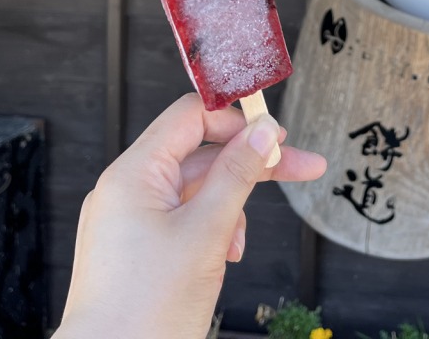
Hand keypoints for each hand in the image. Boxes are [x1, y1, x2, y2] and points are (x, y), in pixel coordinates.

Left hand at [54, 94, 326, 338]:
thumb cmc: (145, 310)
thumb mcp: (207, 233)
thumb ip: (237, 174)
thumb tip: (261, 131)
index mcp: (133, 175)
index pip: (190, 117)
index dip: (237, 120)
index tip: (276, 133)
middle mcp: (126, 191)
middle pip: (200, 155)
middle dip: (249, 164)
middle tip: (302, 166)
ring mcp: (129, 221)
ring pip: (194, 191)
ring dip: (229, 208)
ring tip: (237, 247)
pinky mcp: (135, 249)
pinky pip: (182, 220)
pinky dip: (210, 231)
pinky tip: (223, 258)